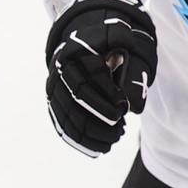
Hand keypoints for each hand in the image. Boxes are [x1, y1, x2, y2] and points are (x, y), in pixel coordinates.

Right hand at [44, 0, 156, 156]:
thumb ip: (129, 63)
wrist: (90, 39)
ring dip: (92, 134)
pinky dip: (81, 141)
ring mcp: (54, 90)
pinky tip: (101, 148)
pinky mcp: (56, 104)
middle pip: (74, 106)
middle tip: (121, 129)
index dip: (103, 100)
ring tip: (115, 138)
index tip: (122, 109)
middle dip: (99, 121)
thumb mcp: (122, 41)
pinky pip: (63, 128)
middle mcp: (57, 73)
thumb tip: (133, 104)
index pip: (83, 85)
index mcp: (71, 55)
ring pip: (68, 120)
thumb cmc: (110, 41)